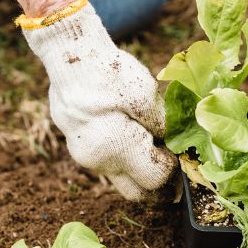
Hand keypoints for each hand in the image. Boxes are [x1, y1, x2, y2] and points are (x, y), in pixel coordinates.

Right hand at [21, 1, 175, 199]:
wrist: (69, 56)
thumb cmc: (109, 72)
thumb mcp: (146, 95)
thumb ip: (163, 125)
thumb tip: (176, 143)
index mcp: (117, 150)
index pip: (155, 179)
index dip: (172, 166)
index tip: (178, 147)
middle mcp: (98, 162)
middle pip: (136, 191)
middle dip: (156, 179)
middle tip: (169, 155)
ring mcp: (85, 157)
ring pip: (121, 176)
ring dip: (138, 165)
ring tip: (148, 136)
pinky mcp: (78, 147)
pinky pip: (107, 162)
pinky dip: (123, 154)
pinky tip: (129, 129)